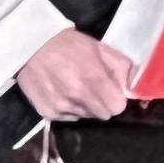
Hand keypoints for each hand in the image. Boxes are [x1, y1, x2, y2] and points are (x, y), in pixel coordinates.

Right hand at [15, 25, 136, 122]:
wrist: (31, 46)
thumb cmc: (69, 44)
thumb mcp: (99, 48)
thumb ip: (120, 67)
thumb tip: (132, 85)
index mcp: (94, 80)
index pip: (118, 107)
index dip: (116, 98)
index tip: (111, 90)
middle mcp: (78, 97)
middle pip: (103, 115)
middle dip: (102, 103)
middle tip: (93, 88)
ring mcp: (62, 107)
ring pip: (85, 116)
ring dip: (85, 106)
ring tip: (74, 87)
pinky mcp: (47, 113)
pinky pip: (68, 118)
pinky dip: (68, 108)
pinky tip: (61, 92)